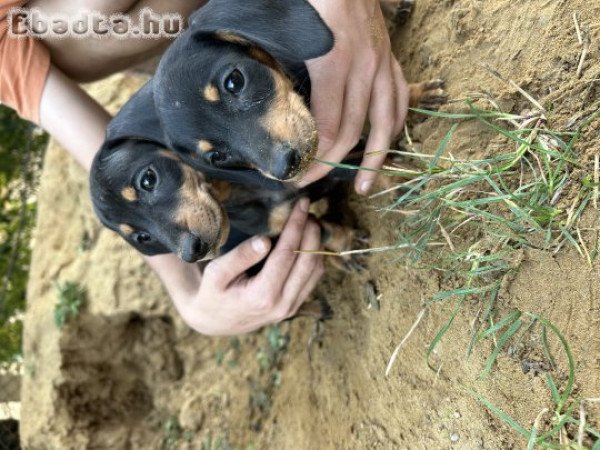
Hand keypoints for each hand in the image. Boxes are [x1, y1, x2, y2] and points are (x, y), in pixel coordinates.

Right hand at [163, 199, 323, 335]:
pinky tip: (307, 239)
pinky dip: (314, 256)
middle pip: (308, 261)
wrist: (215, 321)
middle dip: (311, 231)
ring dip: (316, 243)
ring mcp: (291, 308)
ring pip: (315, 270)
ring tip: (309, 220)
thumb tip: (265, 240)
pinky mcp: (294, 306)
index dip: (296, 226)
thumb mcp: (216, 273)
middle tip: (307, 208)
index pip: (287, 254)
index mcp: (262, 296)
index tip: (301, 204)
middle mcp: (282, 304)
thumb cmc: (212, 293)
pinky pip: (313, 278)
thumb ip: (240, 257)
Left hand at [300, 0, 408, 193]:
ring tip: (365, 185)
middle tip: (310, 182)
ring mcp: (382, 62)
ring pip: (385, 122)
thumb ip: (281, 64)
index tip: (295, 177)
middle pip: (353, 131)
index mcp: (334, 61)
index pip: (329, 127)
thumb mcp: (286, 23)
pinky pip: (400, 98)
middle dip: (331, 164)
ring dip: (374, 158)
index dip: (314, 159)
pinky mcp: (390, 57)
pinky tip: (388, 142)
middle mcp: (365, 67)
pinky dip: (395, 124)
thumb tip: (270, 104)